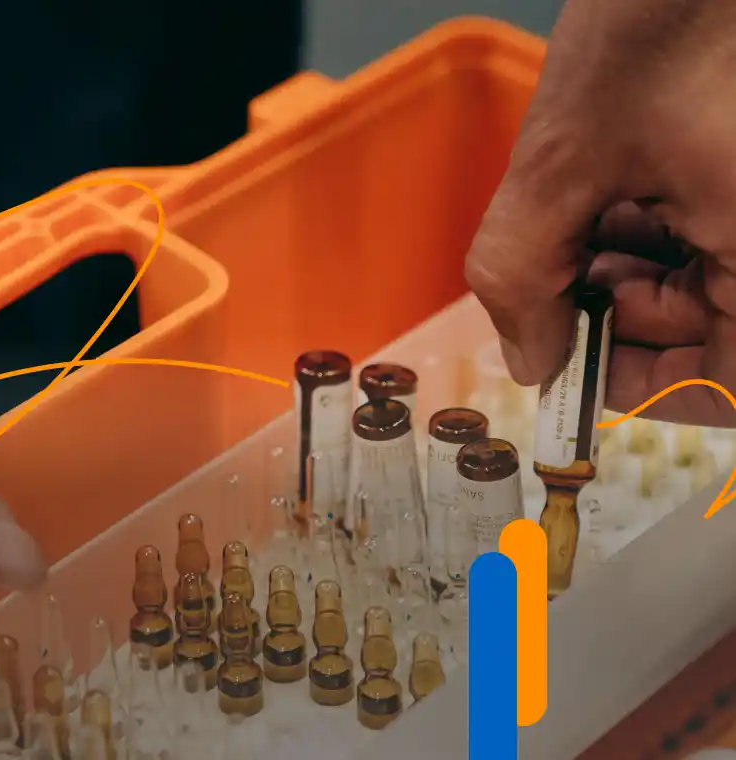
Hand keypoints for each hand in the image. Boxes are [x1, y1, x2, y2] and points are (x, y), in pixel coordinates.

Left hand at [464, 0, 735, 425]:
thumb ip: (525, 275)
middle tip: (550, 286)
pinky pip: (710, 230)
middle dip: (619, 317)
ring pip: (706, 281)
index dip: (644, 390)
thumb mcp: (563, 160)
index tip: (572, 372)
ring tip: (573, 219)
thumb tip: (530, 359)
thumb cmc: (659, 18)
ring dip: (624, 270)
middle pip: (713, 331)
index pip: (729, 384)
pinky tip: (599, 193)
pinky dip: (648, 228)